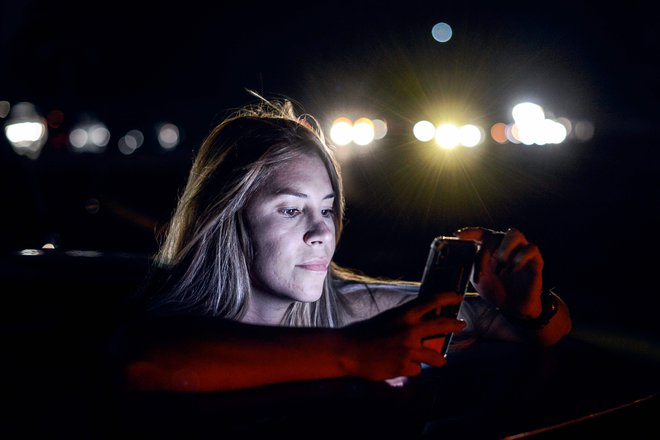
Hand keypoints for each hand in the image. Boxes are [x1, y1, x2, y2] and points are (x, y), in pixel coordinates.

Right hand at [339, 291, 465, 380]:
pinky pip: (417, 370)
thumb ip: (405, 321)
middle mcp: (411, 330)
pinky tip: (401, 367)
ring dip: (439, 359)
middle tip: (462, 324)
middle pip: (442, 326)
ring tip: (440, 360)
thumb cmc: (365, 333)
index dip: (448, 297)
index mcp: (404, 315)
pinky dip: (411, 369)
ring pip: (437, 357)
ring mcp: (409, 349)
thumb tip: (421, 323)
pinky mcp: (405, 366)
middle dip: (455, 325)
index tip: (457, 296)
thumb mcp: (387, 320)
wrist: (348, 350)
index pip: (432, 301)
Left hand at [455, 227, 543, 319]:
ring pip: (515, 234)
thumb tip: (454, 258)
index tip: (457, 236)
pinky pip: (531, 248)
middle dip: (485, 253)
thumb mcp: (477, 278)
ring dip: (504, 247)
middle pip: (494, 235)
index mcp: (491, 247)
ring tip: (500, 263)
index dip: (469, 232)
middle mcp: (506, 245)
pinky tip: (511, 271)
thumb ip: (469, 265)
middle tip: (481, 272)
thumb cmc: (495, 289)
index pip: (480, 233)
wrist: (512, 307)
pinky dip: (520, 258)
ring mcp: (521, 250)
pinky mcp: (536, 260)